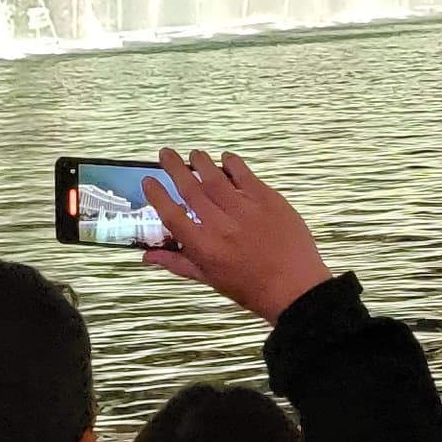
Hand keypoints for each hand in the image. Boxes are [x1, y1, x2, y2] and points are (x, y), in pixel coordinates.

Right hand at [136, 152, 332, 322]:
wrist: (295, 288)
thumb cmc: (250, 287)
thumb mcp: (209, 278)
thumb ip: (177, 263)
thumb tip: (147, 257)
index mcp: (204, 247)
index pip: (172, 215)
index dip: (157, 195)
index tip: (149, 181)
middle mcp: (221, 226)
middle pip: (191, 189)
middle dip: (175, 168)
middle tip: (165, 153)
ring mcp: (246, 210)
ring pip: (216, 177)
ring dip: (202, 162)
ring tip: (194, 154)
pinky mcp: (269, 200)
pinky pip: (245, 175)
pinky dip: (233, 164)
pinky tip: (226, 158)